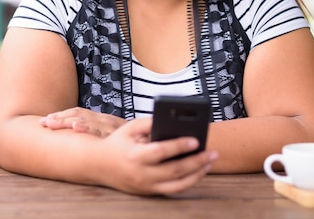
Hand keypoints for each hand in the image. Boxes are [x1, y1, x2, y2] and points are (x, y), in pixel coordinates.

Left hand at [39, 107, 126, 136]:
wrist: (155, 139)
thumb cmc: (131, 141)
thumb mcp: (112, 134)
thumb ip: (98, 132)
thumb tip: (73, 132)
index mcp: (101, 119)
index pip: (78, 113)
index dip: (61, 115)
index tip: (45, 120)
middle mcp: (104, 120)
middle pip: (78, 116)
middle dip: (59, 119)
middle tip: (42, 123)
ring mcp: (110, 127)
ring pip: (86, 121)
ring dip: (67, 121)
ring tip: (52, 123)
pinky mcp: (116, 134)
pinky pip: (100, 130)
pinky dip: (88, 127)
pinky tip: (76, 127)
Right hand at [97, 117, 218, 194]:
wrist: (99, 166)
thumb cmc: (118, 142)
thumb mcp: (129, 128)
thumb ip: (150, 123)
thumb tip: (173, 121)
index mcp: (135, 156)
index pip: (160, 152)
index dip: (179, 146)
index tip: (196, 140)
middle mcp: (141, 174)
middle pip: (174, 170)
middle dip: (196, 161)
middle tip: (214, 152)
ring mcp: (146, 186)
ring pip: (177, 184)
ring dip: (197, 174)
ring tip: (210, 161)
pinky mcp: (149, 192)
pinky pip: (173, 189)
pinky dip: (189, 181)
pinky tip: (199, 170)